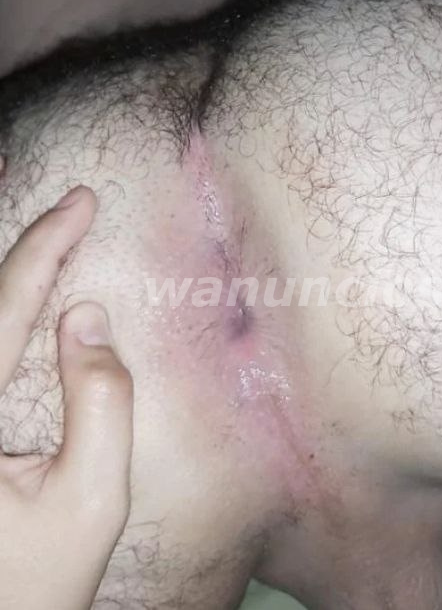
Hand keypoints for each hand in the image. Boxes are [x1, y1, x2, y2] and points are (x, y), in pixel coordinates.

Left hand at [0, 184, 133, 609]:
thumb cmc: (42, 575)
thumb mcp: (93, 496)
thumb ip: (101, 402)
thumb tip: (87, 318)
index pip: (3, 307)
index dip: (46, 246)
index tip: (83, 199)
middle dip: (25, 249)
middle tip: (71, 208)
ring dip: (12, 277)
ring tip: (52, 241)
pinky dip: (6, 314)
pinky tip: (27, 302)